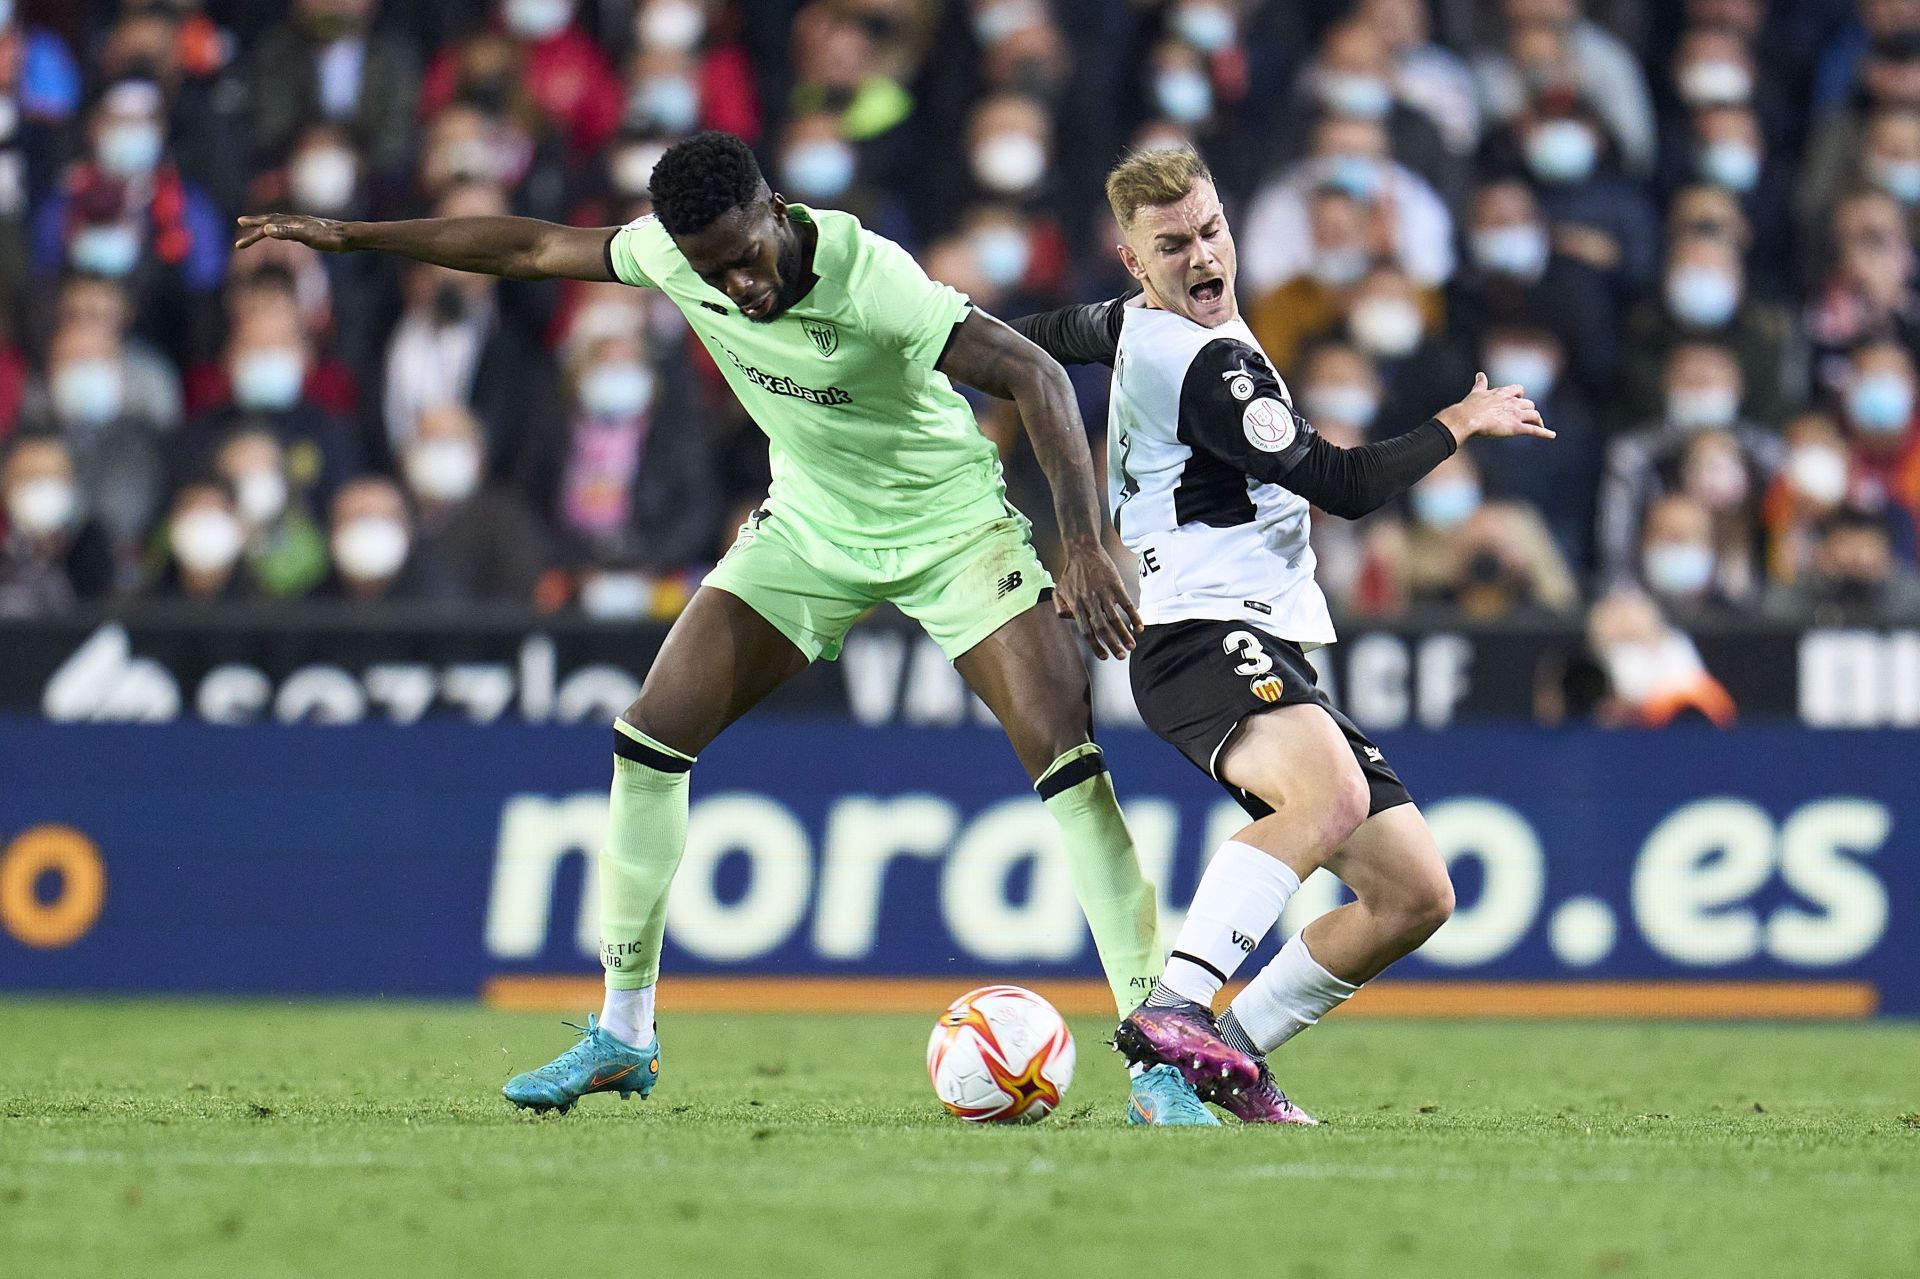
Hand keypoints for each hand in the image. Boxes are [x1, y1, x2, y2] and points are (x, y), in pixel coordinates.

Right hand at [234, 213, 351, 252]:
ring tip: (258, 230)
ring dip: (267, 226)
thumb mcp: (307, 237)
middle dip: (255, 224)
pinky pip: (290, 229)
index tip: (239, 233)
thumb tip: (267, 229)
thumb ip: (287, 233)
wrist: (349, 237)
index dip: (253, 227)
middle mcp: (296, 221)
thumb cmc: (329, 238)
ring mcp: (303, 225)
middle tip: (240, 225)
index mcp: (292, 222)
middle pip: (271, 221)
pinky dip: (281, 230)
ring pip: (280, 224)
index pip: (267, 225)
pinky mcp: (311, 232)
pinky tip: (282, 234)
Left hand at [1053, 540, 1142, 659]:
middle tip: (1121, 656)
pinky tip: (1140, 627)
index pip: (1086, 631)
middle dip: (1112, 645)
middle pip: (1102, 628)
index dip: (1095, 645)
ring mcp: (1103, 593)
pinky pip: (1126, 603)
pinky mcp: (1115, 584)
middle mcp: (1090, 601)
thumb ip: (1060, 607)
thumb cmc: (1071, 572)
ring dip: (1124, 634)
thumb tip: (1067, 620)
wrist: (1082, 550)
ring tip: (1132, 646)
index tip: (1104, 656)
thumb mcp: (1059, 590)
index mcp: (1077, 605)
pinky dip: (1134, 616)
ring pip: (1115, 618)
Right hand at [1435, 372, 1554, 444]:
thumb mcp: (1476, 392)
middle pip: (1529, 404)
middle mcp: (1512, 402)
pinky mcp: (1516, 427)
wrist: (1467, 418)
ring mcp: (1516, 415)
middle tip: (1527, 417)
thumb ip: (1481, 383)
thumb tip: (1480, 374)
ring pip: (1534, 415)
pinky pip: (1534, 430)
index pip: (1519, 390)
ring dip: (1538, 420)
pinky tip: (1552, 435)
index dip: (1520, 396)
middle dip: (1529, 410)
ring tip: (1540, 426)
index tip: (1518, 401)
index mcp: (1503, 393)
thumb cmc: (1469, 406)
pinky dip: (1545, 433)